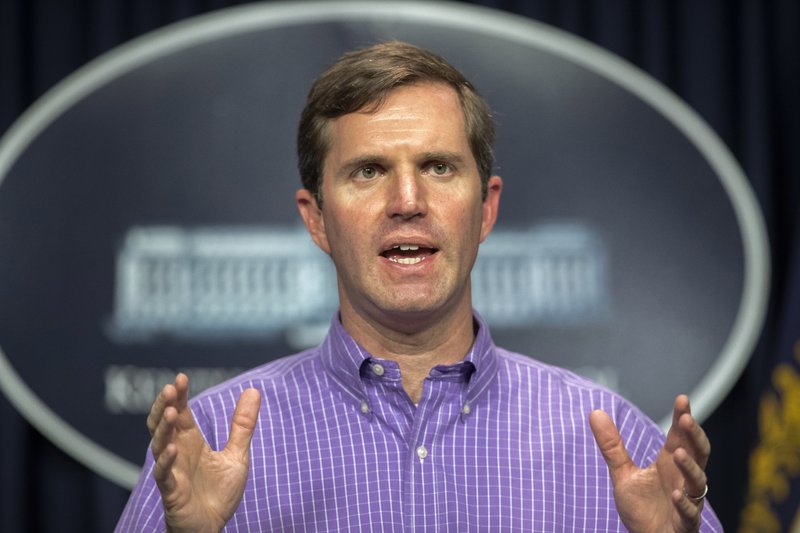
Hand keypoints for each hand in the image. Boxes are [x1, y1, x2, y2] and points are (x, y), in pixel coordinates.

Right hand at [147, 373, 260, 532]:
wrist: (213, 527)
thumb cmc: (218, 493)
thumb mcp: (236, 454)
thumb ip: (242, 425)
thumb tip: (253, 390)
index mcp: (190, 441)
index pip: (180, 412)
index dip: (179, 396)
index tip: (181, 378)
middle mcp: (177, 452)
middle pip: (162, 424)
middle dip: (164, 406)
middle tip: (170, 388)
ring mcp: (172, 472)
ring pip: (159, 445)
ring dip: (164, 429)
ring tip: (172, 412)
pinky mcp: (172, 492)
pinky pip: (164, 475)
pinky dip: (166, 461)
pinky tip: (172, 448)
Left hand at [589, 395, 709, 532]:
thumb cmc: (642, 508)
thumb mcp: (623, 474)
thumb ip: (612, 446)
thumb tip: (595, 412)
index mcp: (669, 464)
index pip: (680, 437)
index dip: (683, 418)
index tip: (682, 399)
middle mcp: (682, 479)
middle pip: (698, 453)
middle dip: (694, 436)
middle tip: (686, 418)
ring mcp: (688, 501)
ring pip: (698, 481)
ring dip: (690, 466)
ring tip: (678, 452)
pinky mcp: (685, 524)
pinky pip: (690, 513)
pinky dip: (685, 504)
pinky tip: (676, 493)